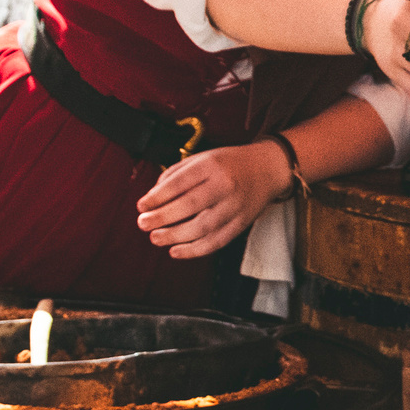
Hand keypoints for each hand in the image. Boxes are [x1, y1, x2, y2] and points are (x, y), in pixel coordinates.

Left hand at [135, 142, 293, 258]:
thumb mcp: (203, 158)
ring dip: (175, 236)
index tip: (141, 206)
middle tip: (143, 224)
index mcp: (212, 165)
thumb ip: (176, 174)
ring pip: (203, 227)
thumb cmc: (230, 163)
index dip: (158, 196)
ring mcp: (235, 205)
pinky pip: (217, 241)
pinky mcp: (242, 223)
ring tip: (156, 238)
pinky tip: (176, 251)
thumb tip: (153, 197)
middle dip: (163, 217)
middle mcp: (225, 184)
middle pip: (191, 204)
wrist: (268, 168)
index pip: (180, 182)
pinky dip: (195, 250)